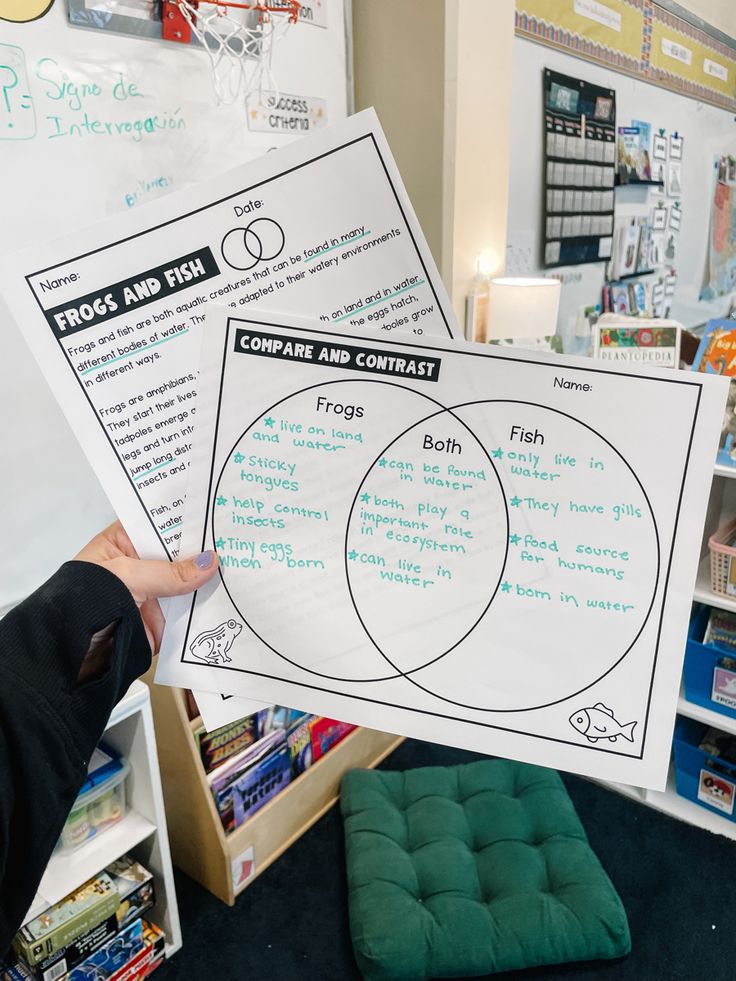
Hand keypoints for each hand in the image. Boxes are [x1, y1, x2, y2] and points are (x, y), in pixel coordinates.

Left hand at [75, 521, 218, 654]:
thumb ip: (169, 572)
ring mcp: (154, 592)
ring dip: (208, 577)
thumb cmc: (83, 603)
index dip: (183, 518)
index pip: (159, 522)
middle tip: (231, 537)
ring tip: (237, 563)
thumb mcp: (127, 576)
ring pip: (188, 580)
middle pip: (178, 552)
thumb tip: (208, 562)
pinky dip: (207, 605)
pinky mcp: (164, 618)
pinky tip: (228, 594)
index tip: (212, 510)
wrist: (76, 653)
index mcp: (124, 542)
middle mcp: (141, 565)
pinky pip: (191, 609)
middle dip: (202, 548)